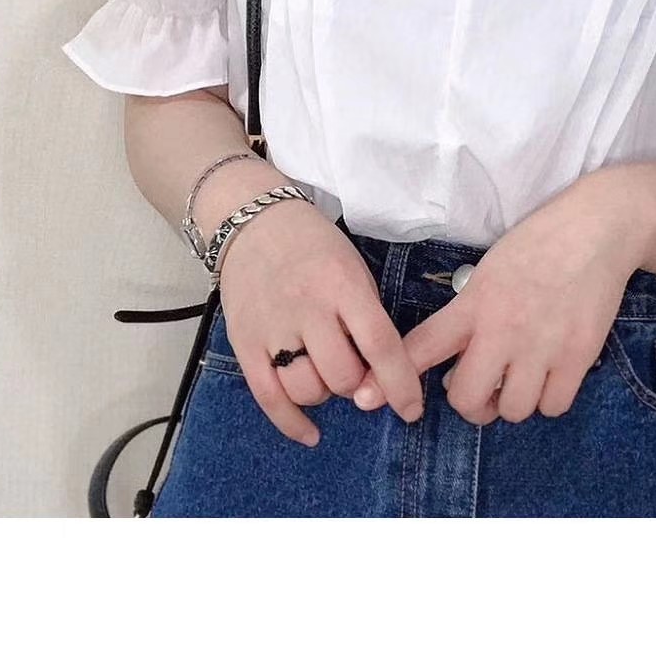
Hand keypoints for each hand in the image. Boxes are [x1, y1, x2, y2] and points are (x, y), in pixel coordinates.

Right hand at [218, 202, 424, 446]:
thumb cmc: (313, 247)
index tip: (412, 410)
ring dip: (325, 394)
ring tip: (324, 374)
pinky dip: (291, 423)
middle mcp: (307, 309)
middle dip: (357, 385)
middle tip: (354, 371)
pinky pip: (268, 398)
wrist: (253, 222)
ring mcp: (272, 328)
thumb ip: (365, 317)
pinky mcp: (244, 343)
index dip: (400, 383)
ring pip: (307, 390)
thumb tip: (380, 372)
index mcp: (342, 286)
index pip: (379, 345)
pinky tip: (310, 432)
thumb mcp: (353, 269)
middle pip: (342, 376)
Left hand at [352, 189, 644, 425]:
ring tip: (519, 379)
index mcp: (474, 304)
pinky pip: (554, 406)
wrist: (595, 229)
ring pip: (512, 411)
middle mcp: (503, 330)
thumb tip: (453, 353)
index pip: (422, 348)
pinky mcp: (579, 355)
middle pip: (467, 400)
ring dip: (511, 403)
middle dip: (470, 403)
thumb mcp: (489, 270)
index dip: (391, 380)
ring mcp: (542, 346)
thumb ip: (468, 311)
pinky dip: (548, 399)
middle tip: (482, 387)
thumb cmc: (538, 244)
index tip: (373, 397)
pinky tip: (549, 377)